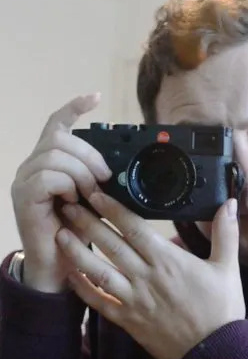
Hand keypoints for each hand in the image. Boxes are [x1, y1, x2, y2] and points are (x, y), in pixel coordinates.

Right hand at [11, 94, 111, 291]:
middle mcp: (32, 164)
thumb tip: (113, 166)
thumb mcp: (92, 197)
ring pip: (57, 154)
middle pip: (61, 137)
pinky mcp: (23, 195)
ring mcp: (24, 178)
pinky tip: (72, 201)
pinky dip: (68, 186)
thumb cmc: (77, 228)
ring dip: (82, 173)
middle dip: (90, 156)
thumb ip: (96, 177)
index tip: (94, 97)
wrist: (59, 262)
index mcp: (49, 161)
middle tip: (104, 178)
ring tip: (88, 195)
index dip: (74, 108)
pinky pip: (49, 176)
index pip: (57, 124)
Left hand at [56, 193, 244, 358]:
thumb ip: (225, 233)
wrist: (214, 352)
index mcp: (168, 261)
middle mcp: (147, 277)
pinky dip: (83, 289)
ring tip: (60, 235)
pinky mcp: (129, 320)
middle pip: (111, 245)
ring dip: (78, 253)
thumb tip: (229, 204)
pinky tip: (70, 275)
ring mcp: (135, 300)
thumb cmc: (221, 308)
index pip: (135, 228)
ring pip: (99, 272)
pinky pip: (100, 303)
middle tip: (70, 206)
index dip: (114, 209)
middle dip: (88, 223)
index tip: (97, 195)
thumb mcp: (228, 267)